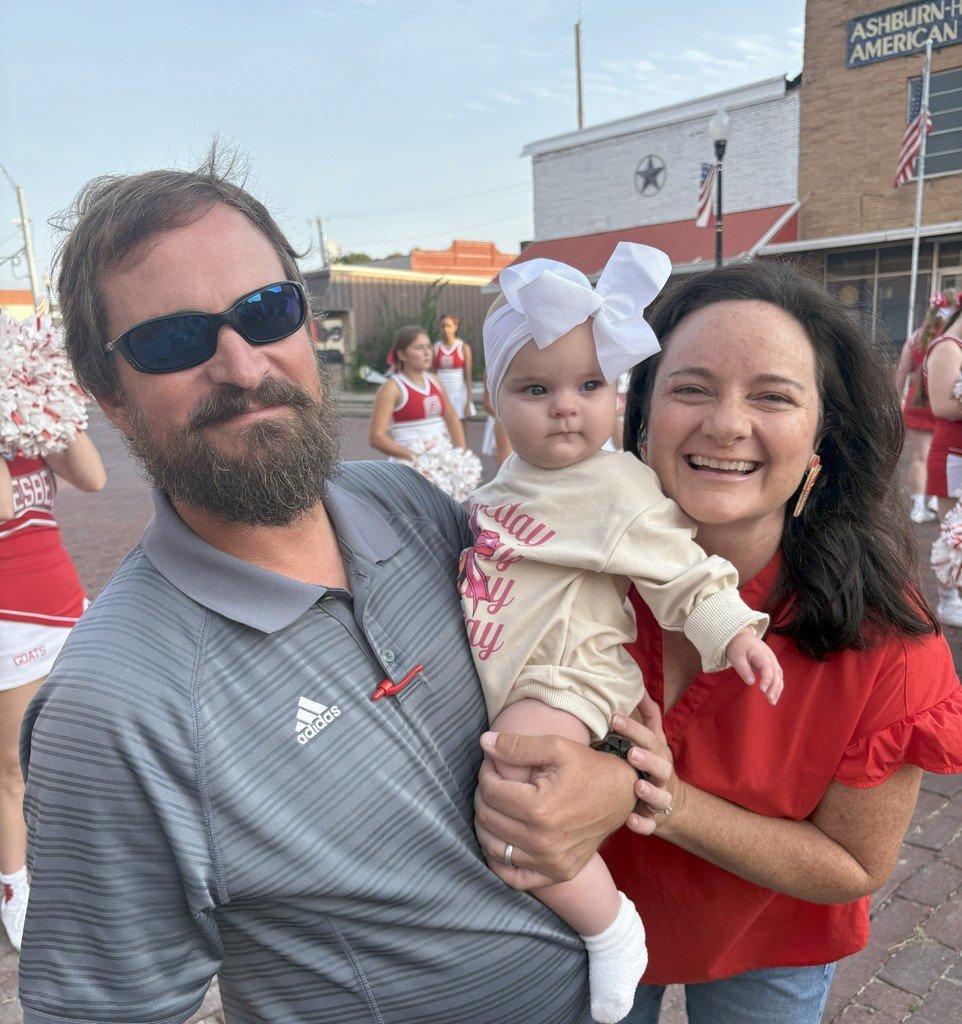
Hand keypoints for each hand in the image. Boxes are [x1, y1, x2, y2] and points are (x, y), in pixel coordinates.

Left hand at [473, 732, 636, 889]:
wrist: (623, 795)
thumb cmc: (588, 767)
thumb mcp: (556, 747)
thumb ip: (517, 746)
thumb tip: (484, 743)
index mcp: (541, 809)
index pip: (491, 792)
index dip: (485, 773)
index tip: (491, 764)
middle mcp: (544, 842)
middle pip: (488, 819)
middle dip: (483, 795)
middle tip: (492, 781)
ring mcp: (551, 863)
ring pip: (494, 847)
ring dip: (485, 824)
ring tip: (495, 805)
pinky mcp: (558, 874)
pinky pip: (513, 877)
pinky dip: (498, 860)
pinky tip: (499, 839)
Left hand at [611, 698, 680, 835]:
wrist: (671, 803)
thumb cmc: (652, 764)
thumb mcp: (653, 739)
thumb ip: (648, 715)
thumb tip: (640, 688)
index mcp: (658, 753)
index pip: (648, 738)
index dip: (633, 728)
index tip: (614, 719)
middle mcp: (662, 775)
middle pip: (660, 766)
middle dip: (647, 759)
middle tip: (631, 753)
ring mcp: (660, 798)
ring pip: (661, 797)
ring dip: (649, 791)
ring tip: (637, 786)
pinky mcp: (654, 820)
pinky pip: (650, 825)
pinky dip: (642, 824)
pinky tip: (630, 820)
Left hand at [726, 630, 782, 704]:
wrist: (741, 637)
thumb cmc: (738, 647)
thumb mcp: (736, 657)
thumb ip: (743, 669)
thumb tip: (751, 682)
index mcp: (761, 654)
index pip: (768, 668)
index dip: (767, 679)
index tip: (762, 690)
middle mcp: (770, 657)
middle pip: (776, 674)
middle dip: (774, 687)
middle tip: (769, 699)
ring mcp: (772, 661)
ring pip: (779, 676)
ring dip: (777, 689)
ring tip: (772, 701)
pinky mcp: (772, 665)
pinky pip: (777, 677)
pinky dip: (777, 686)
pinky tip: (774, 696)